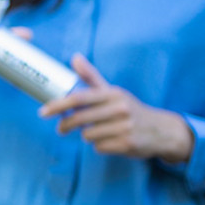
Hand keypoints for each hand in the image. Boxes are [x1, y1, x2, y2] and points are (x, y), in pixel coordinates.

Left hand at [38, 55, 192, 162]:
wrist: (161, 130)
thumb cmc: (129, 109)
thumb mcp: (113, 92)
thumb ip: (91, 77)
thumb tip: (74, 57)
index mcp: (113, 94)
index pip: (79, 97)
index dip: (58, 105)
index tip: (42, 112)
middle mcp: (120, 109)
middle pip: (80, 119)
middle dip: (65, 125)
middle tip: (60, 128)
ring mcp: (125, 127)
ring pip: (88, 135)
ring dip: (87, 135)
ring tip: (98, 131)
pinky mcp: (128, 144)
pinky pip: (99, 147)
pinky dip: (99, 146)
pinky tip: (110, 141)